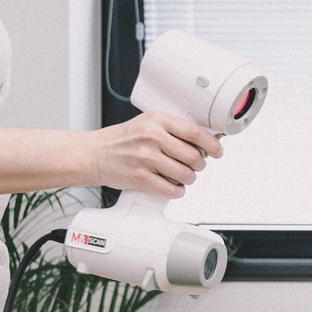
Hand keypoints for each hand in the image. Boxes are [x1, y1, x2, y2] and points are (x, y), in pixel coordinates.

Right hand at [87, 110, 222, 196]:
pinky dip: (177, 191)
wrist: (94, 153)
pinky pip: (171, 190)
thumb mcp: (147, 124)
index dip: (211, 144)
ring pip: (185, 175)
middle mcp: (152, 137)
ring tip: (181, 177)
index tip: (217, 151)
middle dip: (198, 165)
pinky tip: (173, 187)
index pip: (194, 132)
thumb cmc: (123, 140)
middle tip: (194, 166)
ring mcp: (145, 158)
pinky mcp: (140, 178)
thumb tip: (203, 143)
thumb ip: (172, 130)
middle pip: (193, 156)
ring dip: (188, 179)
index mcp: (157, 120)